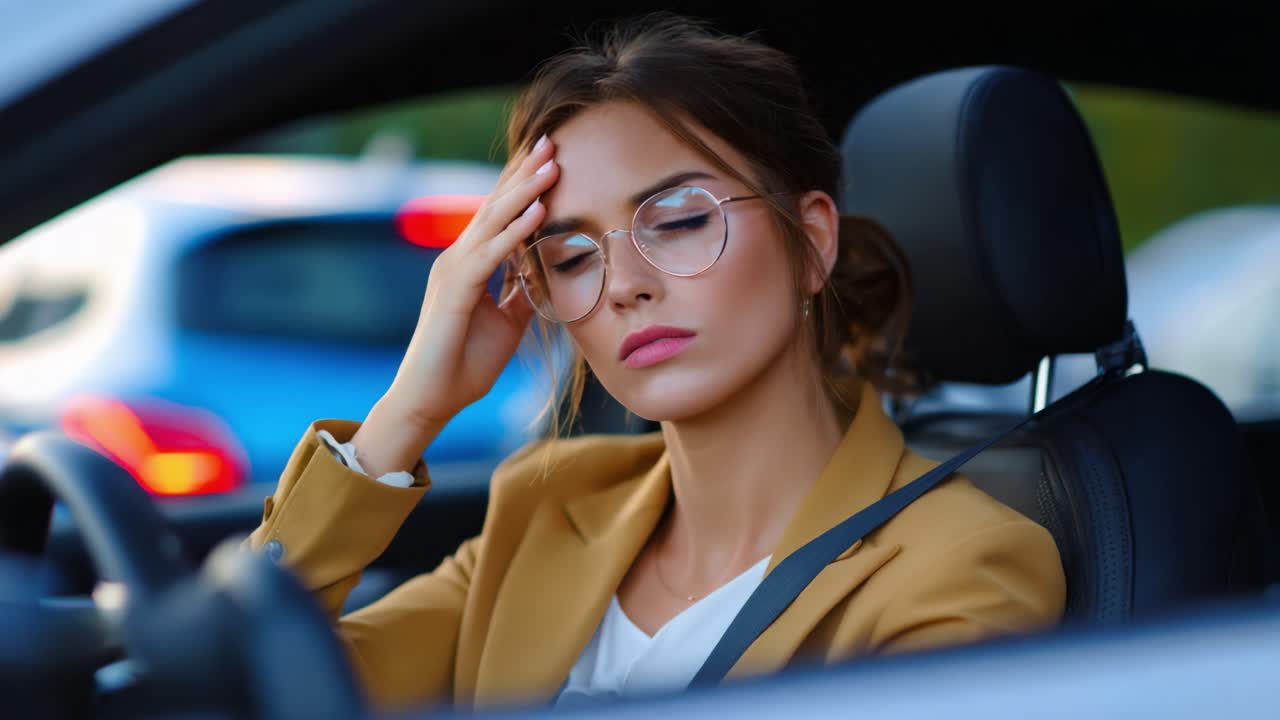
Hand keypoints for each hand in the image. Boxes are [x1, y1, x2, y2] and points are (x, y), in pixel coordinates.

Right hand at [353, 136, 558, 472]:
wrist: (430, 400)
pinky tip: (538, 212)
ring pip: (493, 220)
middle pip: (495, 205)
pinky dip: (515, 231)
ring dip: (525, 191)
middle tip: (552, 139)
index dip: (523, 185)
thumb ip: (521, 292)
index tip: (551, 157)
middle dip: (524, 172)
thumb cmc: (464, 364)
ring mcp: (453, 270)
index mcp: (469, 263)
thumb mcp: (506, 322)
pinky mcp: (455, 290)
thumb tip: (543, 273)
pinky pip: (491, 254)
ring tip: (552, 163)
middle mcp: (457, 258)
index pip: (499, 214)